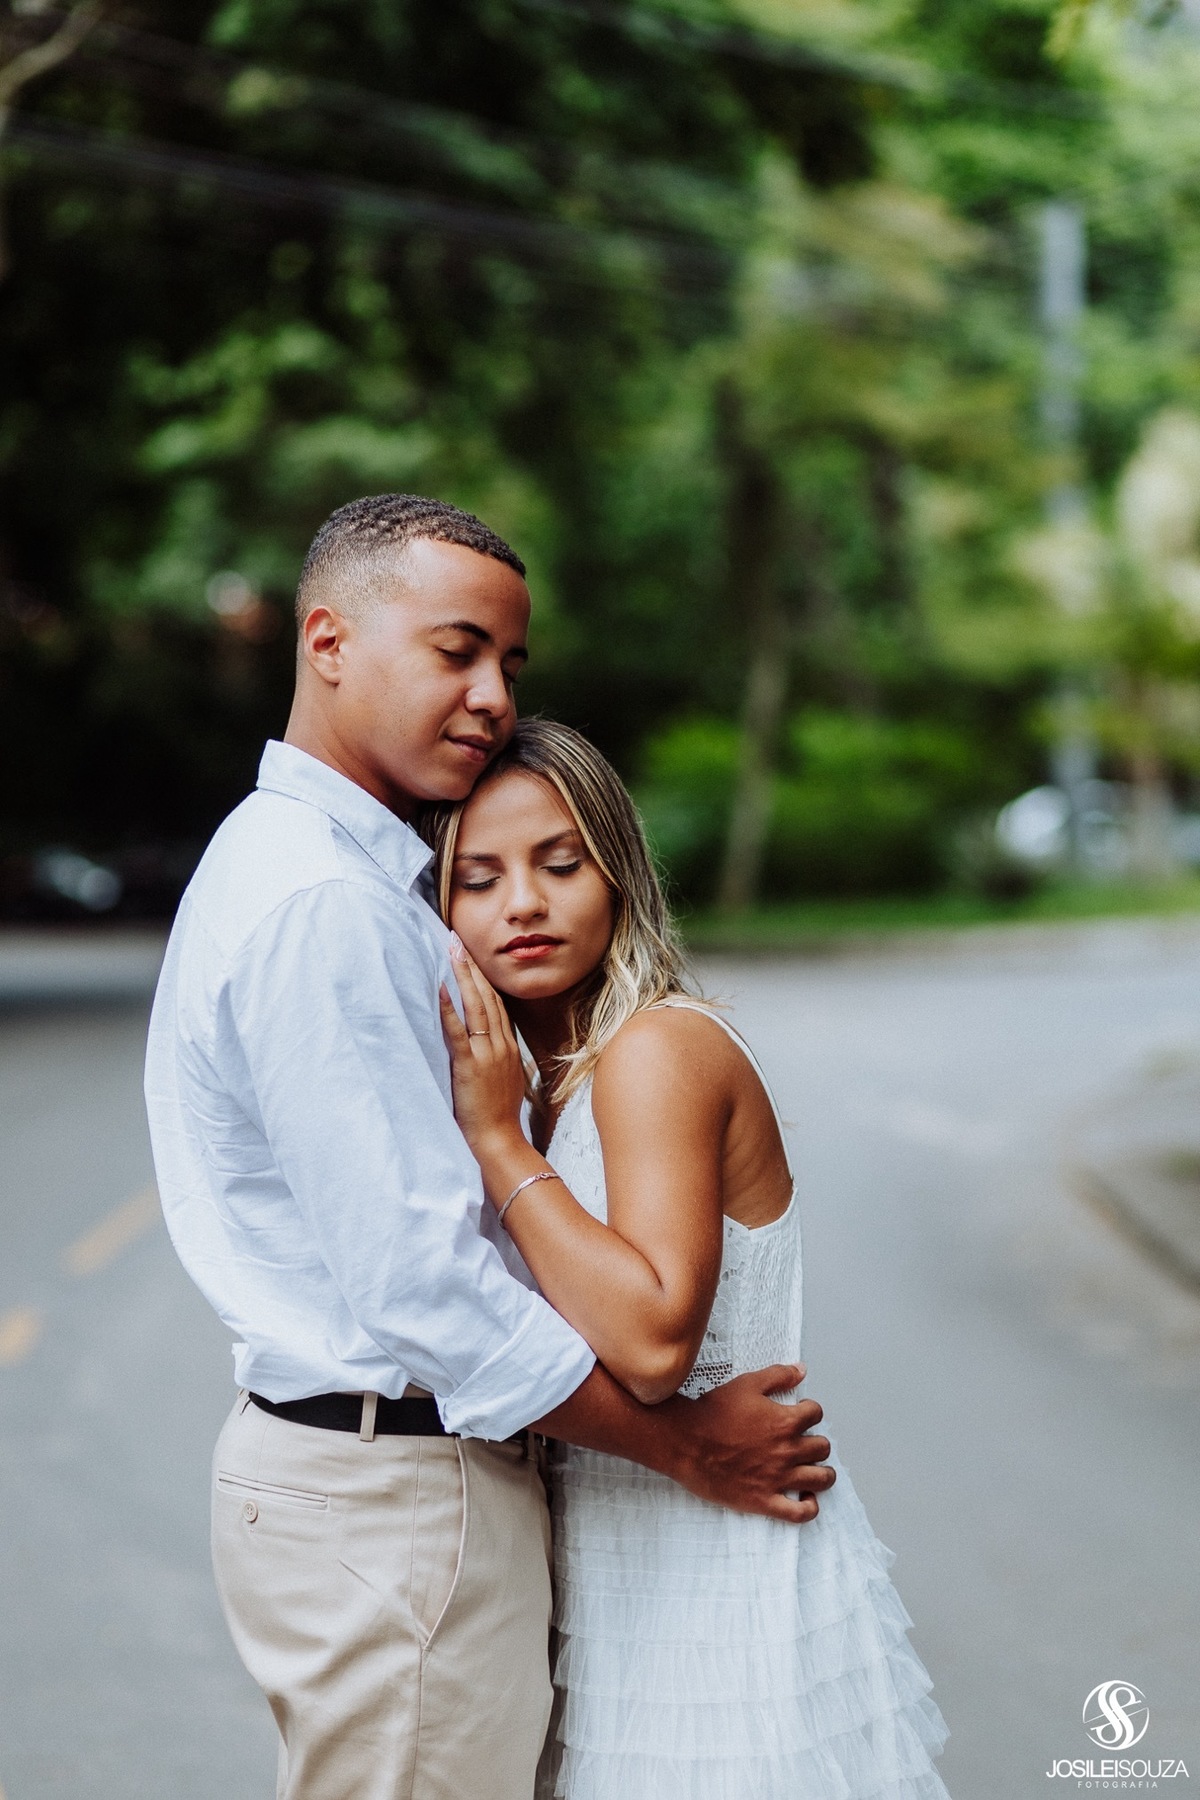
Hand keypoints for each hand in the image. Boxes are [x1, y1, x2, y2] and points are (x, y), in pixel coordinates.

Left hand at [438, 935, 527, 1160]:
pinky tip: (441, 988)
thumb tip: (490, 1051)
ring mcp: (488, 1054)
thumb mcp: (505, 1084)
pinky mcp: (471, 1066)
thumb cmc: (497, 1118)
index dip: (484, 979)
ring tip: (451, 952)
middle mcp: (501, 1046)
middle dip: (472, 967)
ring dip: (463, 976)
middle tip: (458, 941)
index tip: (472, 959)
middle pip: (488, 997)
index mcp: (508, 1049)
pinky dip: (449, 1008)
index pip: (497, 1005)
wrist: (499, 1141)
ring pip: (477, 1006)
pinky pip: (458, 1031)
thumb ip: (498, 1063)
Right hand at [668, 1365, 834, 1522]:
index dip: (810, 1411)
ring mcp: (778, 1478)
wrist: (686, 1442)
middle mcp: (787, 1450)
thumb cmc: (713, 1413)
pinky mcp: (764, 1500)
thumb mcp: (747, 1384)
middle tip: (805, 1442)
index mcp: (785, 1421)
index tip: (802, 1414)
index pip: (816, 1414)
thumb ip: (778, 1375)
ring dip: (823, 1473)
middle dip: (817, 1441)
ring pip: (820, 1479)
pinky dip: (809, 1507)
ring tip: (816, 1471)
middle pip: (822, 1447)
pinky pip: (799, 1513)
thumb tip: (801, 1371)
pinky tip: (807, 1499)